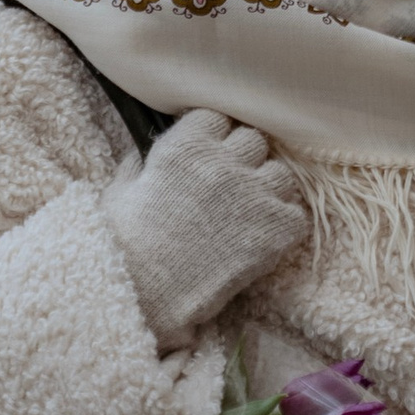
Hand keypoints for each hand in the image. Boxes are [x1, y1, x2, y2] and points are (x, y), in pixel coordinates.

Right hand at [102, 109, 306, 348]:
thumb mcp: (119, 193)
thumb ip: (138, 165)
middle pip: (254, 140)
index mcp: (187, 146)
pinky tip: (261, 239)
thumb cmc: (126, 247)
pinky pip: (295, 213)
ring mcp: (255, 193)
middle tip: (231, 186)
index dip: (214, 137)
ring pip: (281, 174)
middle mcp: (225, 162)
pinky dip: (282, 225)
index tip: (209, 155)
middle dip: (243, 159)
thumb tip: (142, 153)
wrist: (149, 295)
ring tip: (249, 214)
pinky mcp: (277, 227)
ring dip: (267, 190)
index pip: (218, 118)